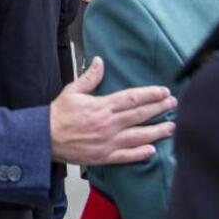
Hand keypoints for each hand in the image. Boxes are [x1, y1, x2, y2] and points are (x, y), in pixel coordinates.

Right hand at [49, 57, 175, 165]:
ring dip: (157, 131)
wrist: (44, 138)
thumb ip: (89, 77)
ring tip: (171, 127)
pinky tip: (152, 150)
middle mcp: (108, 124)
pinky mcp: (104, 156)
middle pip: (140, 115)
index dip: (150, 94)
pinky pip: (126, 156)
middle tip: (173, 104)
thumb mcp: (72, 91)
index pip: (132, 98)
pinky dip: (140, 154)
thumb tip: (99, 62)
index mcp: (102, 106)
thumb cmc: (58, 116)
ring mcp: (107, 142)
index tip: (163, 91)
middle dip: (159, 109)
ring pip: (138, 136)